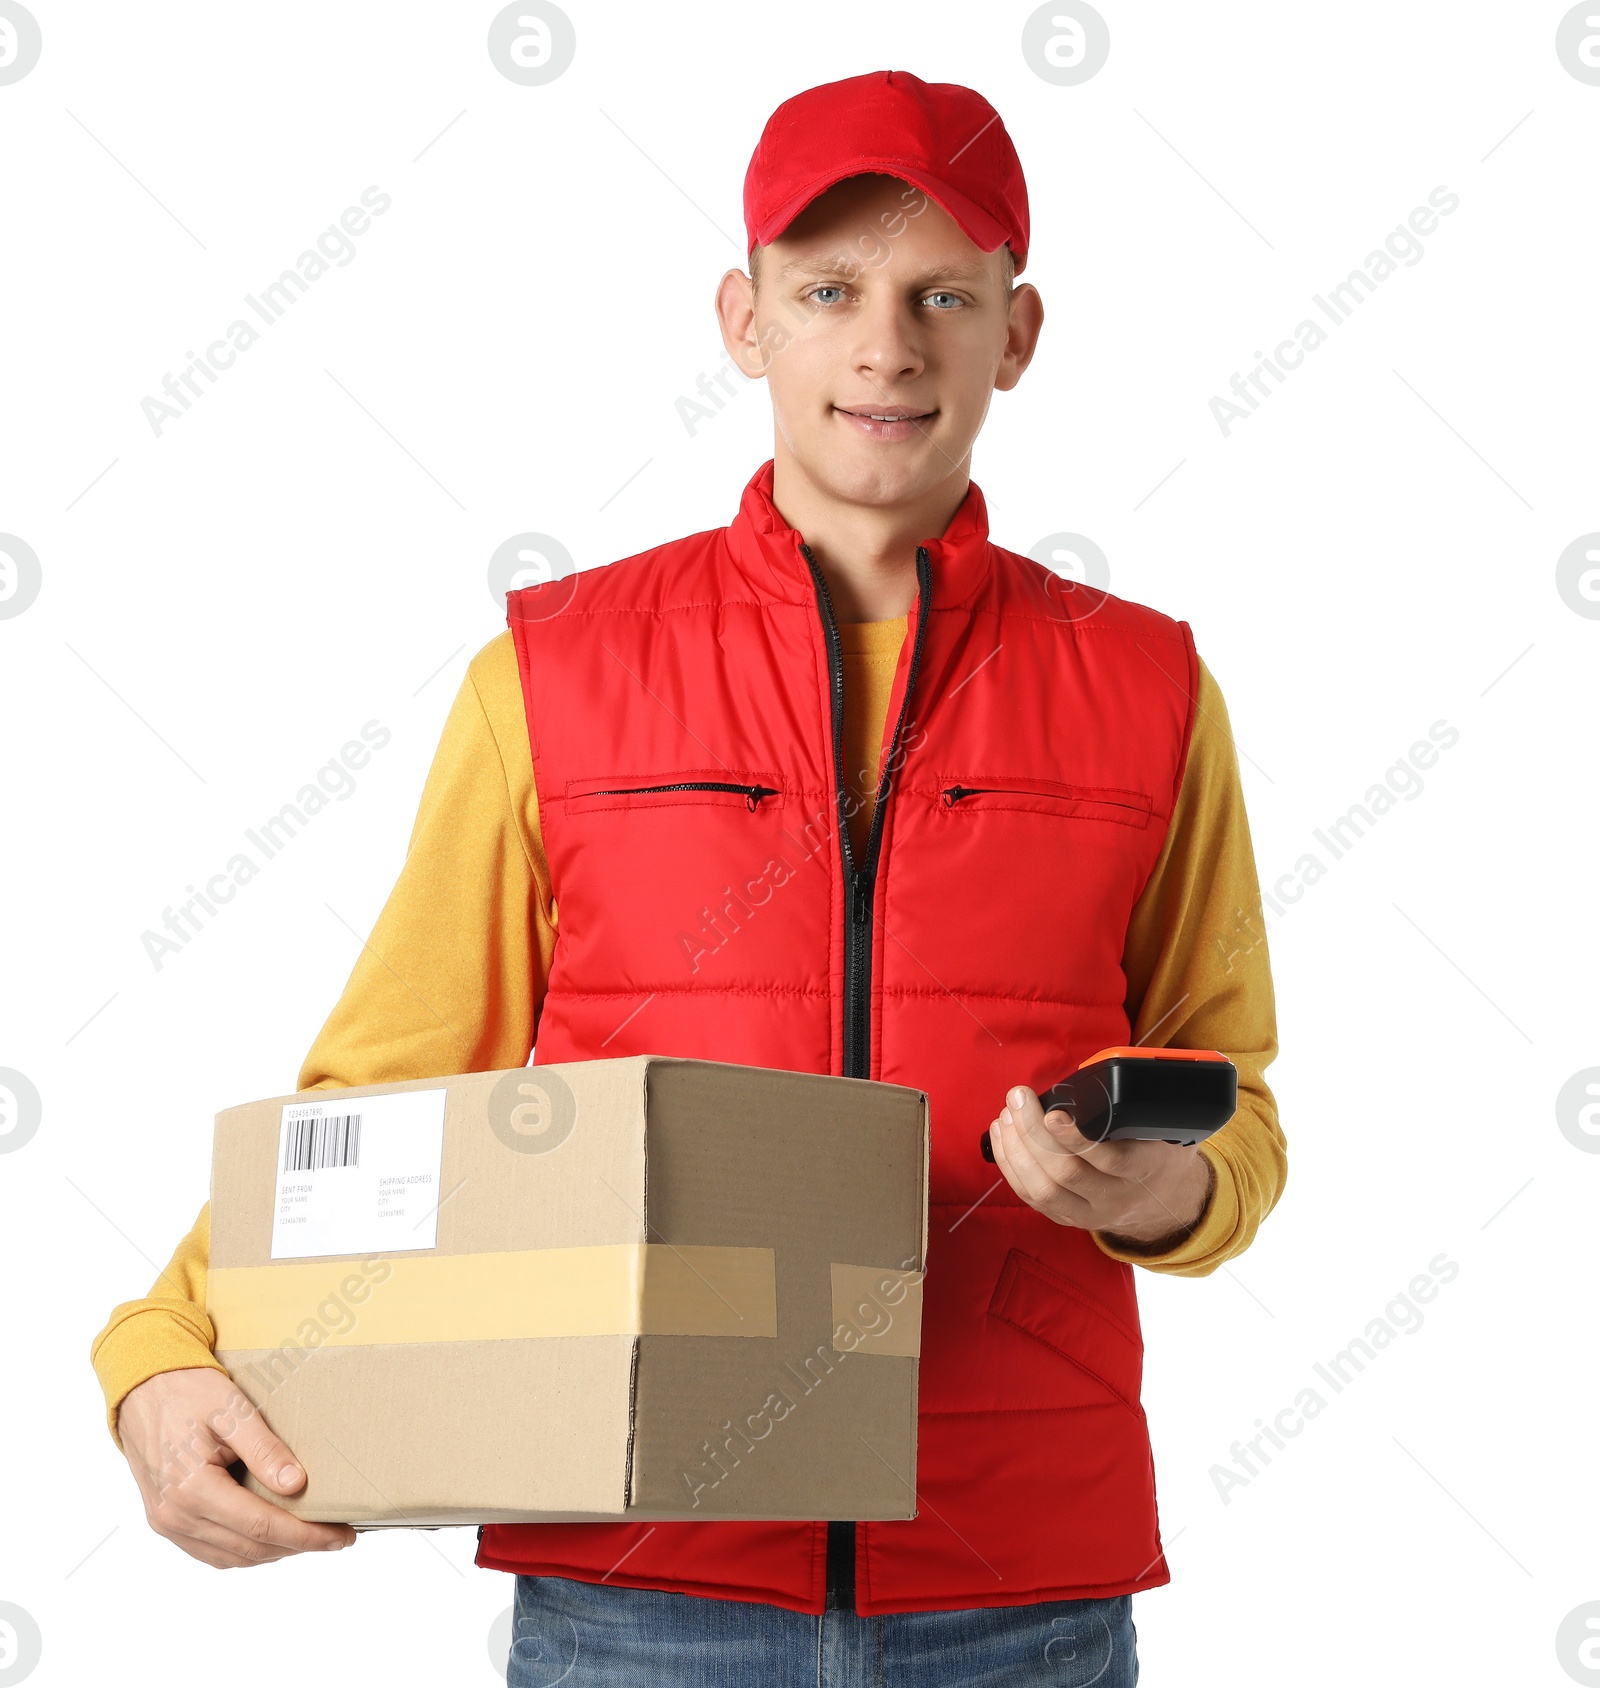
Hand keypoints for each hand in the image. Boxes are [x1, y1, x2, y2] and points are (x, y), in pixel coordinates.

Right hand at [116, 1367, 356, 1567]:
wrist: (144, 1389)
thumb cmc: (188, 1393)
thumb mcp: (232, 1410)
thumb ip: (264, 1449)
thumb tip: (296, 1484)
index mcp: (192, 1489)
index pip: (260, 1527)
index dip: (305, 1536)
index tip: (342, 1536)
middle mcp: (175, 1516)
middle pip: (248, 1548)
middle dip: (297, 1546)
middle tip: (337, 1537)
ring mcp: (167, 1523)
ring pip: (229, 1557)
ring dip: (272, 1552)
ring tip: (310, 1537)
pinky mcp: (166, 1521)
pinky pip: (210, 1550)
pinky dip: (244, 1550)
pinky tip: (271, 1537)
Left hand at [986, 1084, 1215, 1251]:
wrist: (1163, 1197)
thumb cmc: (1152, 1148)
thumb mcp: (1156, 1126)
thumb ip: (1126, 1107)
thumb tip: (1082, 1079)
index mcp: (1144, 1169)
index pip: (1110, 1159)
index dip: (1075, 1137)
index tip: (1051, 1113)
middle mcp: (1118, 1197)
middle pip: (1067, 1173)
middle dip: (1033, 1133)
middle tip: (1018, 1099)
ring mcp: (1090, 1214)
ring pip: (1043, 1189)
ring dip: (1016, 1149)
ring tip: (1007, 1114)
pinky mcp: (1068, 1219)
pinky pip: (1032, 1197)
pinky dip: (1010, 1165)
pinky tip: (1002, 1136)